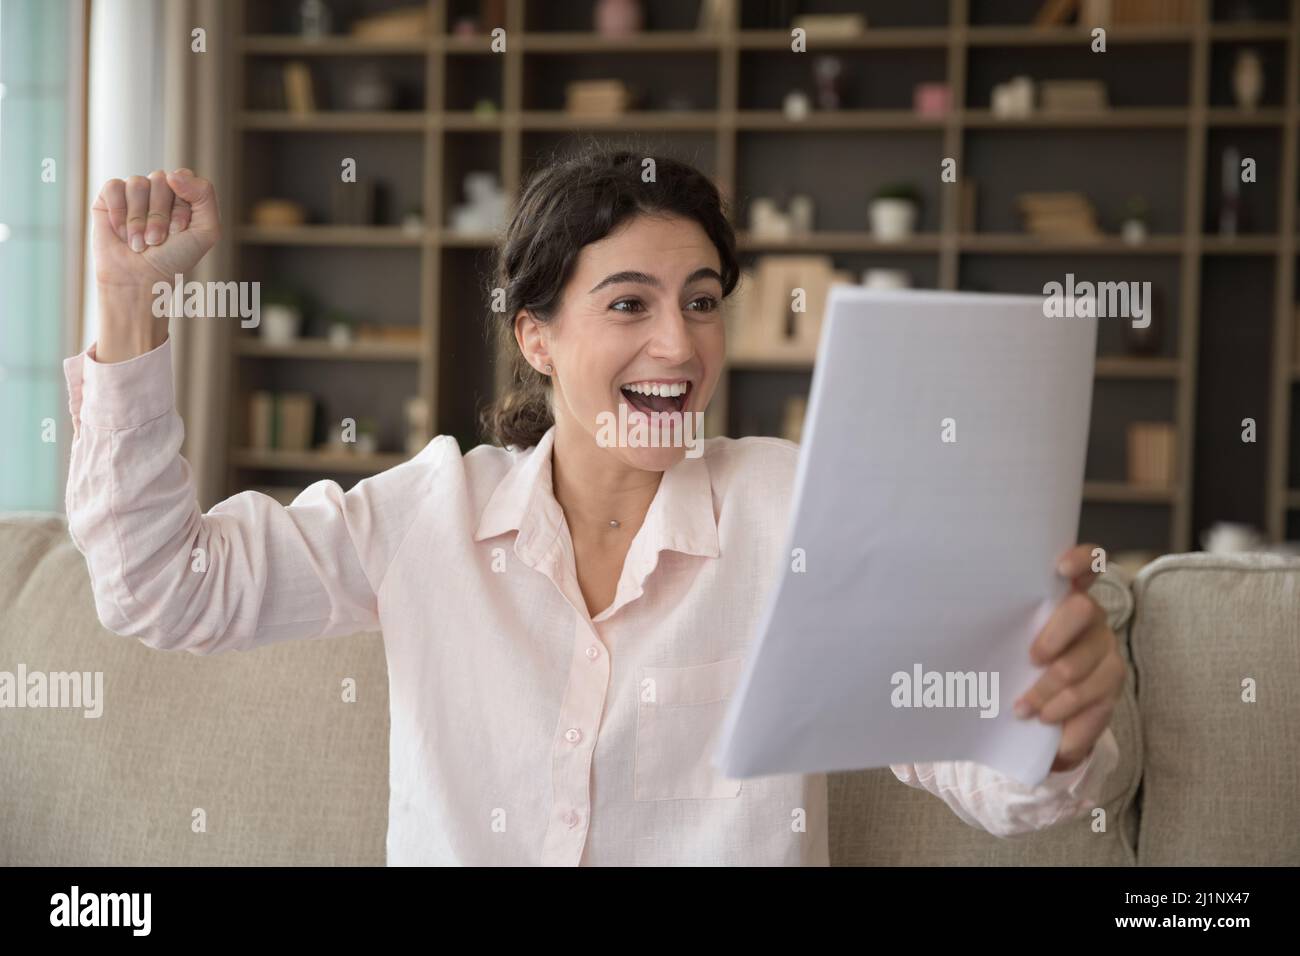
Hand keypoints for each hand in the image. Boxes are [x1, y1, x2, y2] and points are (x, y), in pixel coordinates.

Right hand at [91, 169, 220, 361]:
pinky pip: (114, 186)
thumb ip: (205, 197)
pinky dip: (119, 213)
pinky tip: (121, 233)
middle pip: (160, 179)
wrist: (140, 279)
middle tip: (157, 241)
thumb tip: (172, 173)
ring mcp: (134, 193)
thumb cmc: (174, 258)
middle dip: (160, 215)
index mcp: (183, 194)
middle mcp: (158, 190)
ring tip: (139, 242)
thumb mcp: (205, 231)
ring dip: (139, 219)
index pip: (184, 179)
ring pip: (138, 183)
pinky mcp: (109, 198)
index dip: (181, 207)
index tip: (179, 232)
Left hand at [1014, 543, 1125, 772]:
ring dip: (1051, 692)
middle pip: (1084, 611)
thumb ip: (996, 626)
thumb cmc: (1013, 664)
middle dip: (1054, 637)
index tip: (1059, 568)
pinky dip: (1068, 717)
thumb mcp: (1003, 643)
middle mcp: (1092, 618)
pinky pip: (1096, 702)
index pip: (1086, 563)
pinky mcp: (1113, 686)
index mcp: (1064, 597)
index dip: (1080, 559)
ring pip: (1085, 665)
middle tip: (1031, 659)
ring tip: (1024, 710)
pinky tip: (1049, 726)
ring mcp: (1106, 651)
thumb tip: (943, 618)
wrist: (1040, 713)